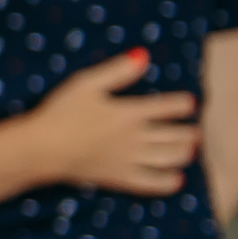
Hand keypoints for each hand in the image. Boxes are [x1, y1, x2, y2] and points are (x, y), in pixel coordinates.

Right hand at [30, 48, 200, 194]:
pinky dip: (169, 182)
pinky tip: (176, 179)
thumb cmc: (61, 112)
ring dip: (184, 153)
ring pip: (170, 158)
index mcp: (130, 112)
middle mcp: (136, 137)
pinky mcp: (120, 177)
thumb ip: (117, 70)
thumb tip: (144, 55)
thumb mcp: (86, 83)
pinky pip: (152, 183)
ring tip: (188, 149)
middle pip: (175, 135)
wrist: (43, 148)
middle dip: (188, 132)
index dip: (182, 104)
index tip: (188, 103)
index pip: (168, 106)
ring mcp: (130, 159)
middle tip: (194, 130)